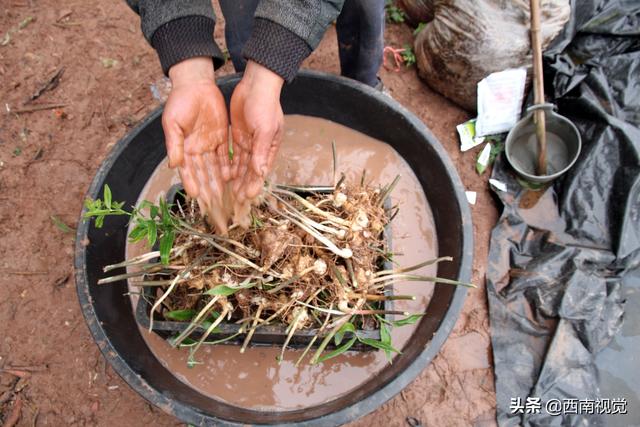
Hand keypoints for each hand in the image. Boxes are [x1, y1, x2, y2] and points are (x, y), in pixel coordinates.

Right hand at [163, 57, 230, 230]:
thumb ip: (174, 144)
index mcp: (182, 148)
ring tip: (225, 199)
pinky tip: (232, 180)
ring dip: (219, 184)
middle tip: (214, 206)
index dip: (192, 183)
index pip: (188, 171)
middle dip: (208, 191)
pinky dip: (228, 168)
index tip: (197, 197)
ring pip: (215, 169)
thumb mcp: (173, 122)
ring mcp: (208, 145)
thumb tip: (174, 164)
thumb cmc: (179, 101)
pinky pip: (226, 157)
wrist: (195, 84)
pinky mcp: (220, 139)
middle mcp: (195, 150)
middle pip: (203, 174)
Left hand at [230, 61, 284, 202]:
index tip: (247, 198)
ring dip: (236, 178)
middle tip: (236, 200)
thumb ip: (262, 152)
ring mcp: (249, 142)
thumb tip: (260, 172)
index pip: (261, 170)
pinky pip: (233, 154)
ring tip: (229, 193)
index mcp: (270, 147)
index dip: (254, 184)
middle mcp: (260, 147)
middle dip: (244, 185)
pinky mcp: (238, 135)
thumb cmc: (265, 104)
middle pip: (251, 171)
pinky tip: (224, 176)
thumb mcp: (264, 129)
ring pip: (241, 165)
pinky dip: (230, 165)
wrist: (256, 84)